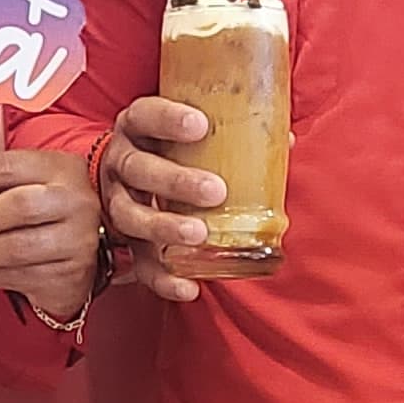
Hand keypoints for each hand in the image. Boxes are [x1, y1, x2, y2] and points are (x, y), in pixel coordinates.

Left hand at [0, 145, 101, 322]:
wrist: (78, 251)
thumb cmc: (37, 210)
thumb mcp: (8, 187)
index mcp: (57, 167)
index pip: (6, 167)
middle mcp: (74, 200)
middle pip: (18, 207)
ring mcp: (77, 239)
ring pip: (18, 248)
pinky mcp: (71, 274)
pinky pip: (18, 277)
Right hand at [96, 93, 229, 303]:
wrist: (127, 177)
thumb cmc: (168, 147)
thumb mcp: (189, 131)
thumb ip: (231, 133)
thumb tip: (285, 140)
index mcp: (137, 128)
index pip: (145, 115)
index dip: (168, 119)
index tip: (200, 125)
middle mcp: (121, 163)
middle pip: (138, 169)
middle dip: (175, 181)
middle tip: (215, 191)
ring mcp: (118, 202)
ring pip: (130, 216)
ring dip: (164, 227)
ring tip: (199, 235)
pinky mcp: (123, 240)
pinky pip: (138, 263)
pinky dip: (162, 278)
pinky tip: (188, 287)